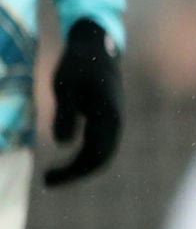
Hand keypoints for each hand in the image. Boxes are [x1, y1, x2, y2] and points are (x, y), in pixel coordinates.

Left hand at [41, 17, 119, 187]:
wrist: (97, 46)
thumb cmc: (78, 64)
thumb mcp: (65, 87)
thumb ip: (65, 115)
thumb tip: (62, 144)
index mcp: (108, 117)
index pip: (94, 156)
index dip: (71, 172)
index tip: (46, 179)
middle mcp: (116, 122)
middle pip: (101, 160)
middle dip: (75, 174)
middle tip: (47, 182)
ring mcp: (114, 120)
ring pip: (102, 153)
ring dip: (80, 166)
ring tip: (54, 173)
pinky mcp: (108, 117)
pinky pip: (101, 144)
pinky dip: (85, 155)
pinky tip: (67, 154)